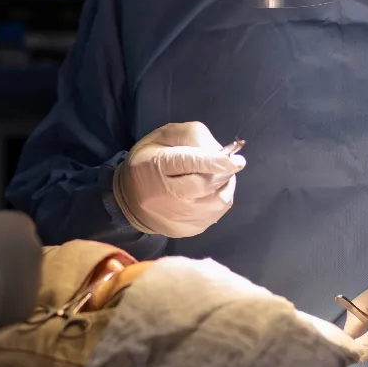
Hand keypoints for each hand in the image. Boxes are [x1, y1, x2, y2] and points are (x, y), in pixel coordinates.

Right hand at [113, 121, 245, 237]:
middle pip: (205, 185)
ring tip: (219, 176)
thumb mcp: (163, 137)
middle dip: (225, 172)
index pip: (188, 163)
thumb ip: (191, 136)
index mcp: (158, 166)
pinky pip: (216, 214)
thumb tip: (218, 150)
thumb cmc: (150, 161)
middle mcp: (168, 195)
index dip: (214, 162)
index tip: (235, 160)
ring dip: (225, 186)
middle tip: (233, 162)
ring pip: (216, 202)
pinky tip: (212, 191)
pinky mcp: (188, 230)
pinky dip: (220, 199)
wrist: (131, 201)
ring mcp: (179, 217)